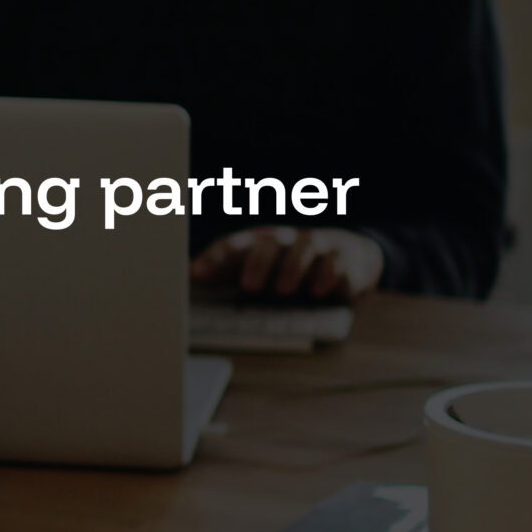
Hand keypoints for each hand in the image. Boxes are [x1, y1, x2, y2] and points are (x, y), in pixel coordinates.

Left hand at [189, 227, 383, 300]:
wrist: (347, 257)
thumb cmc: (289, 266)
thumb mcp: (256, 268)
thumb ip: (224, 272)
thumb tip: (184, 275)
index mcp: (258, 243)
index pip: (233, 245)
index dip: (214, 258)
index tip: (196, 274)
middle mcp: (285, 240)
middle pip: (269, 243)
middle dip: (257, 263)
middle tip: (249, 286)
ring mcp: (315, 246)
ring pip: (304, 247)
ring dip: (293, 267)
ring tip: (284, 290)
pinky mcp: (343, 258)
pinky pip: (336, 262)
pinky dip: (328, 274)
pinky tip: (320, 290)